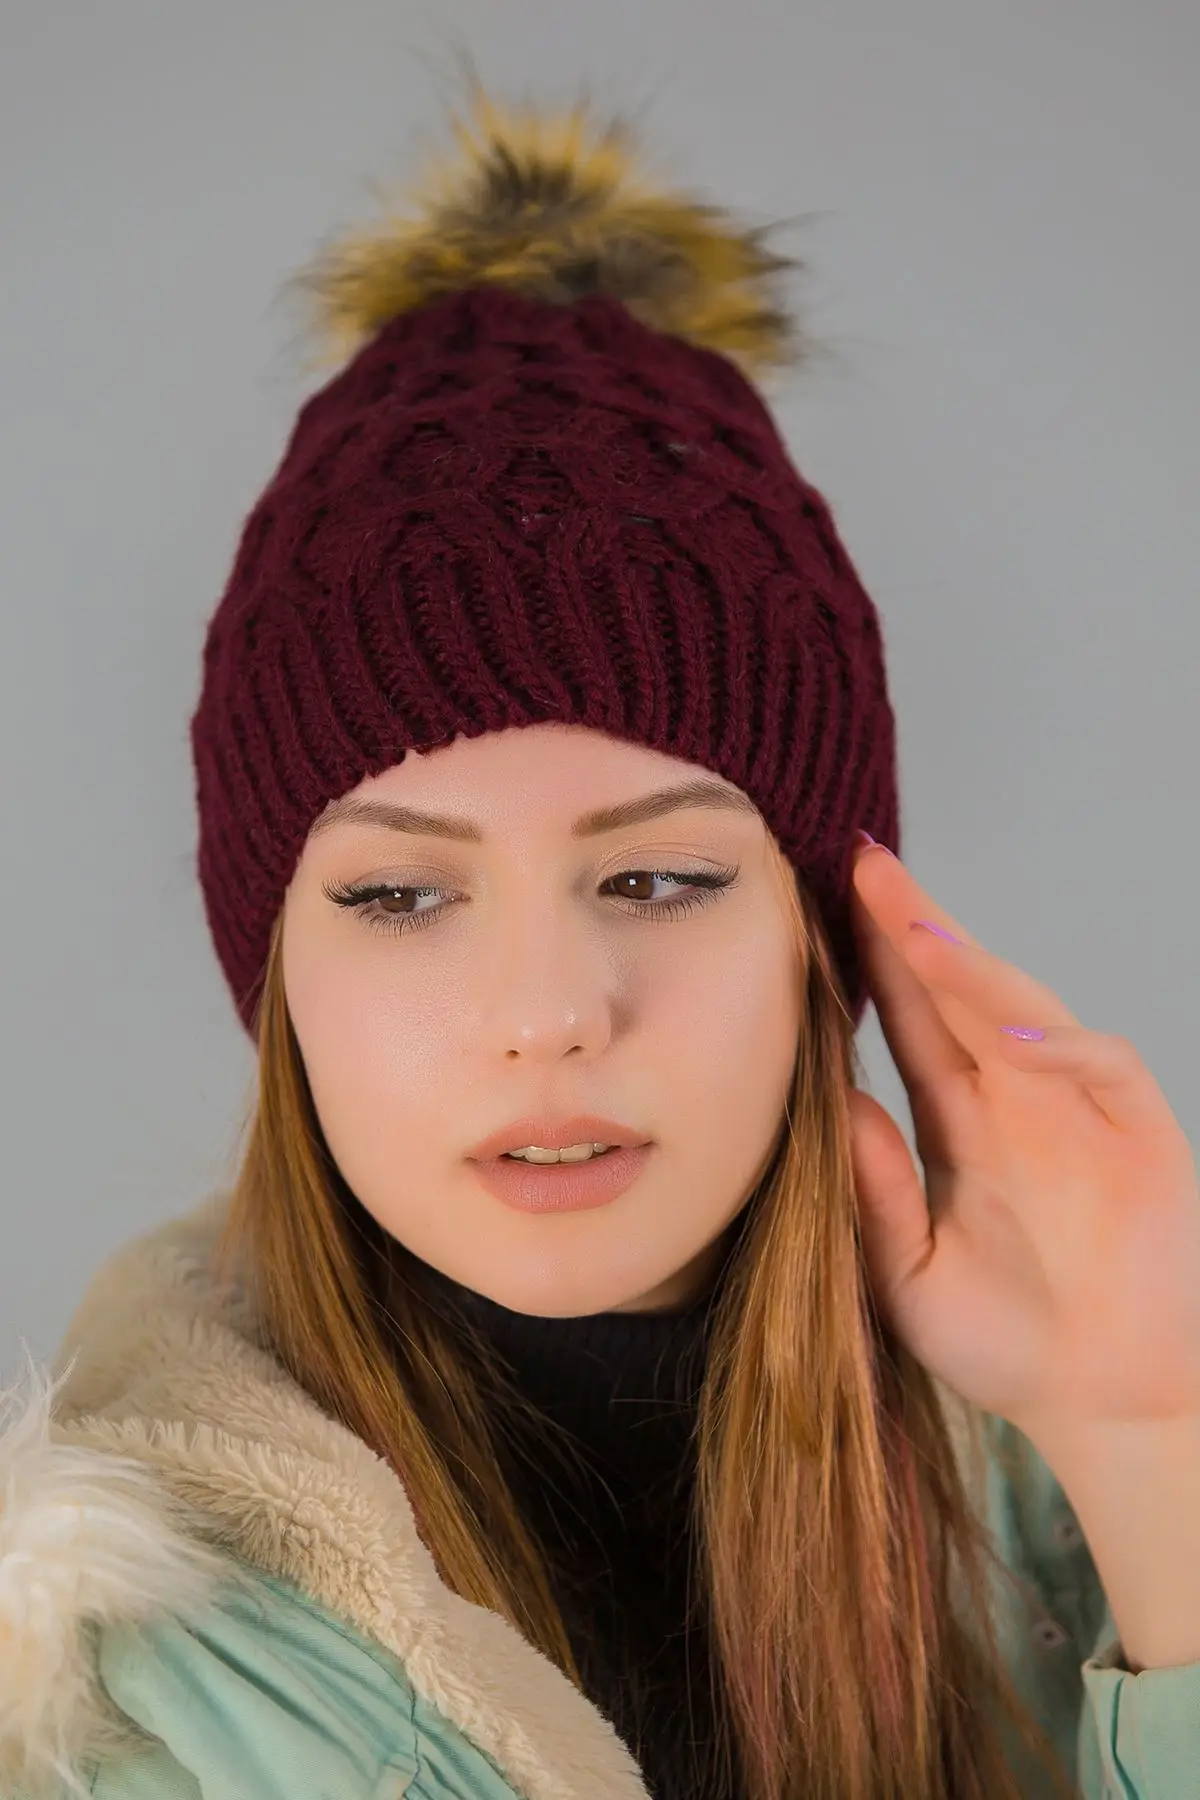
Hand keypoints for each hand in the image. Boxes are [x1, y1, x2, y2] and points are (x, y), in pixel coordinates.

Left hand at [847, 836, 1199, 1451]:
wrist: (1103, 1405)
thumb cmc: (1005, 1343)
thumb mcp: (910, 1274)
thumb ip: (877, 1193)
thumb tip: (835, 1100)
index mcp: (958, 1120)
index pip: (908, 1019)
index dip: (872, 960)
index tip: (819, 901)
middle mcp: (1015, 1097)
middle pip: (959, 991)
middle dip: (914, 926)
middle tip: (862, 863)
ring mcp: (1078, 1109)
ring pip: (1024, 1010)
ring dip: (973, 968)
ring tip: (916, 931)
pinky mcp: (1139, 1133)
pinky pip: (1102, 1065)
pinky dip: (1062, 1043)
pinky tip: (1010, 1035)